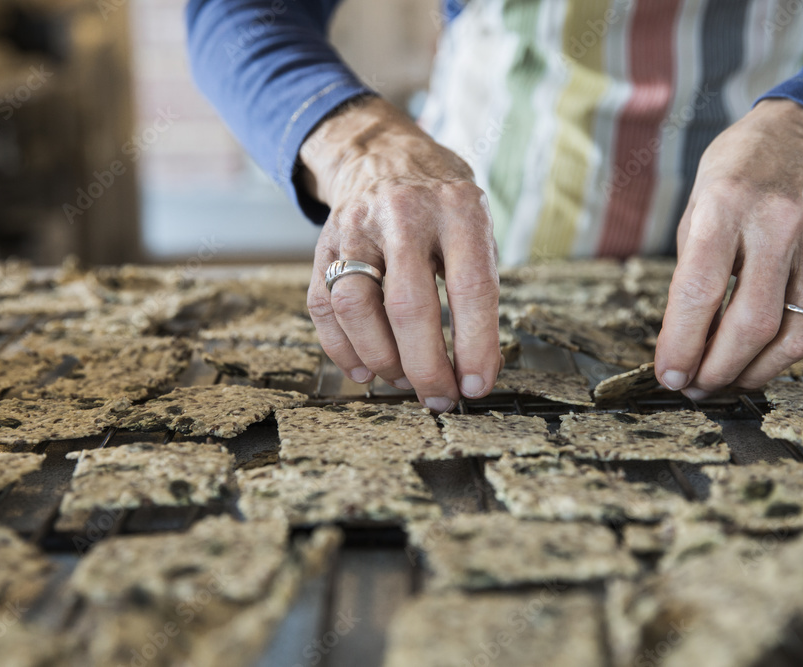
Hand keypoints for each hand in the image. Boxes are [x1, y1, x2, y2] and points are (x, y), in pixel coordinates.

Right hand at [300, 97, 500, 411]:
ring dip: (380, 359)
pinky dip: (342, 349)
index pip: (471, 287)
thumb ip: (479, 291)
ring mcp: (356, 228)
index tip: (477, 386)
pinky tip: (364, 370)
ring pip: (356, 307)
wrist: (383, 155)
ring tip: (401, 381)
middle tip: (439, 397)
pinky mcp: (323, 245)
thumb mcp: (476, 227)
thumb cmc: (441, 205)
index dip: (476, 345)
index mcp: (457, 208)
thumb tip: (475, 370)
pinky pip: (323, 306)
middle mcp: (403, 214)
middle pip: (408, 305)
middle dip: (425, 365)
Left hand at [655, 99, 802, 397]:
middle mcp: (775, 225)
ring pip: (791, 334)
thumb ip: (689, 274)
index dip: (682, 343)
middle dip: (716, 368)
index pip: (700, 291)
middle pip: (750, 322)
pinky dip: (781, 355)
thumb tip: (682, 341)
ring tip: (721, 382)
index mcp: (725, 206)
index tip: (667, 373)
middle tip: (692, 386)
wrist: (801, 137)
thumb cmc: (735, 175)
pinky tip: (755, 362)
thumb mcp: (694, 210)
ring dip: (751, 372)